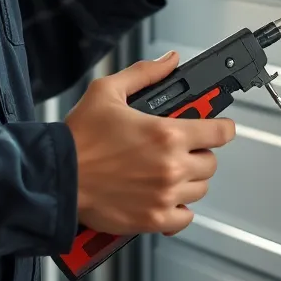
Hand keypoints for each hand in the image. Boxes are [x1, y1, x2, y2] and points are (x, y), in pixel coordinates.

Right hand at [64, 50, 235, 236]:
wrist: (58, 176)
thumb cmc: (79, 137)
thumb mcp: (108, 91)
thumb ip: (145, 74)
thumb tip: (169, 61)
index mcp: (166, 133)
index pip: (219, 132)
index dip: (222, 127)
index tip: (219, 127)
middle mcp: (171, 166)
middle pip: (211, 162)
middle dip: (199, 152)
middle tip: (180, 147)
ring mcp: (165, 196)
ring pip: (200, 189)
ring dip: (190, 179)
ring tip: (168, 170)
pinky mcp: (153, 219)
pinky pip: (185, 218)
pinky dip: (179, 208)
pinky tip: (164, 196)